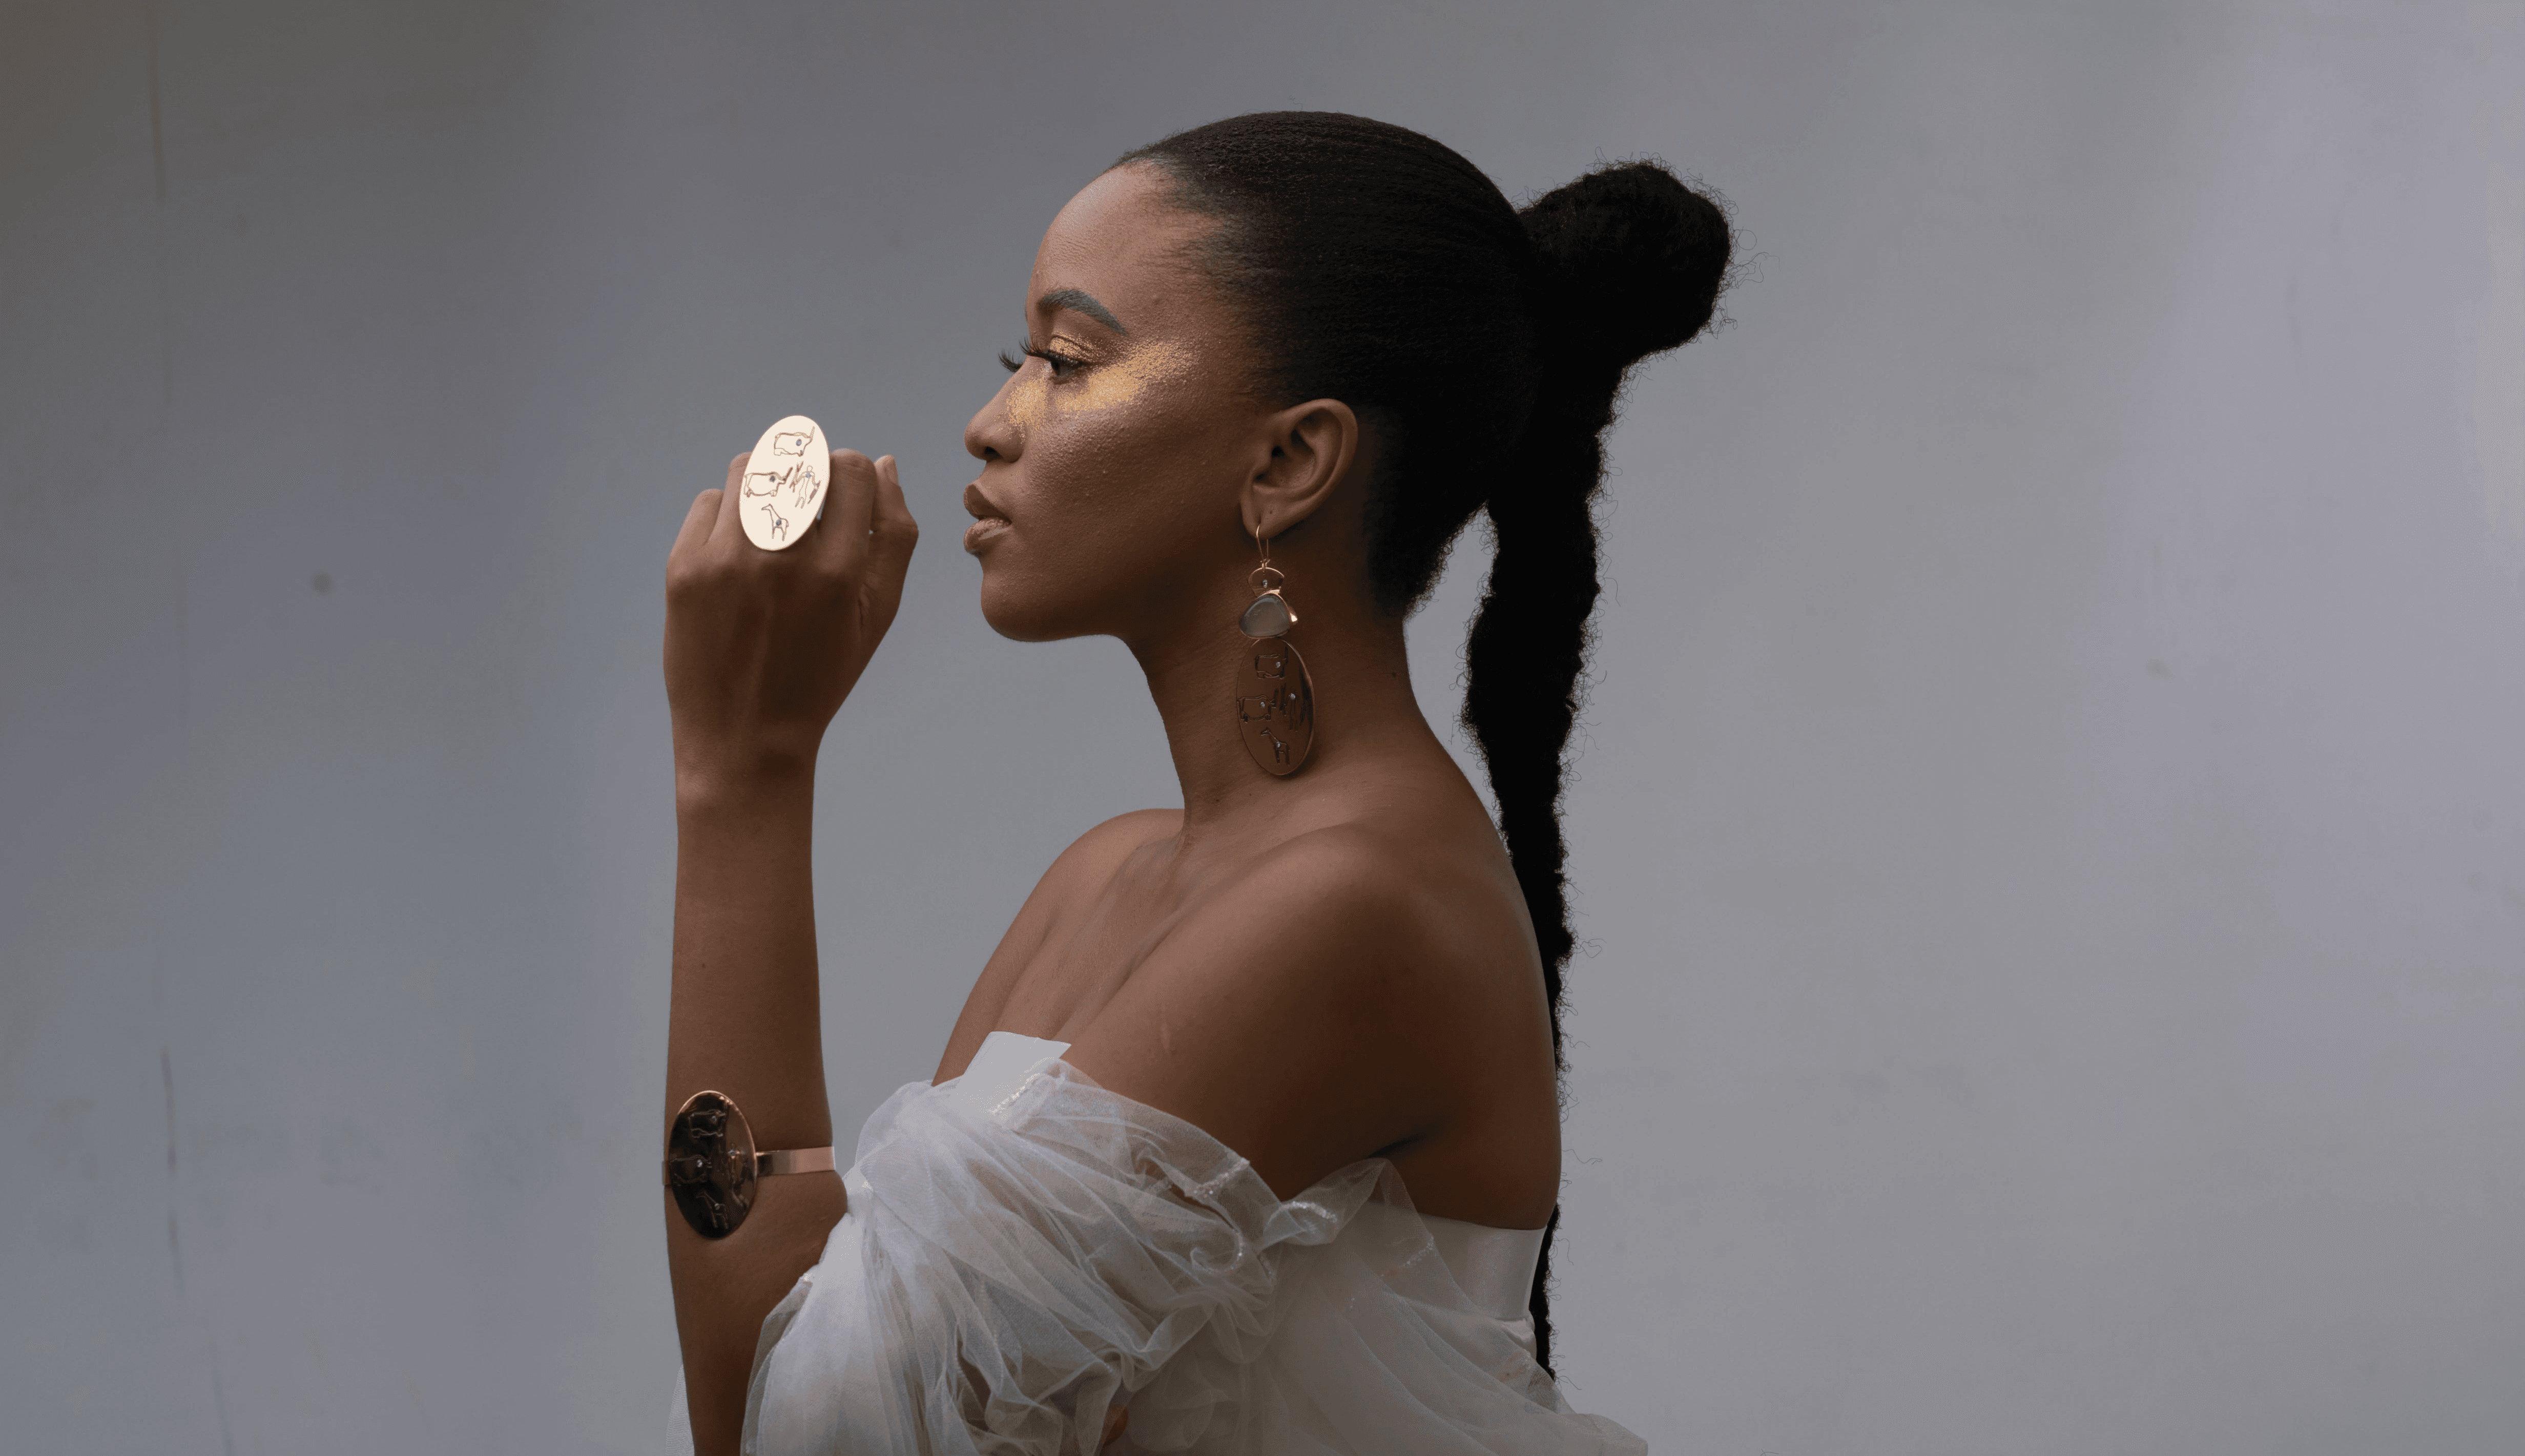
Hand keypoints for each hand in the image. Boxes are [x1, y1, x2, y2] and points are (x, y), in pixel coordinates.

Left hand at [664, 448, 917, 801]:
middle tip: (807, 510)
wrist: (745, 737)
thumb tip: (882, 464)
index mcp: (838, 570)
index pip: (851, 468)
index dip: (852, 475)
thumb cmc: (822, 674)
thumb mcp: (877, 614)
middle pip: (798, 457)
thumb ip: (893, 536)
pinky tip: (738, 559)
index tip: (843, 501)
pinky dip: (728, 517)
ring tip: (771, 528)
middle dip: (809, 473)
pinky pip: (709, 502)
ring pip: (749, 468)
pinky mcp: (683, 567)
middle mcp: (780, 556)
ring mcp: (725, 559)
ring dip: (766, 484)